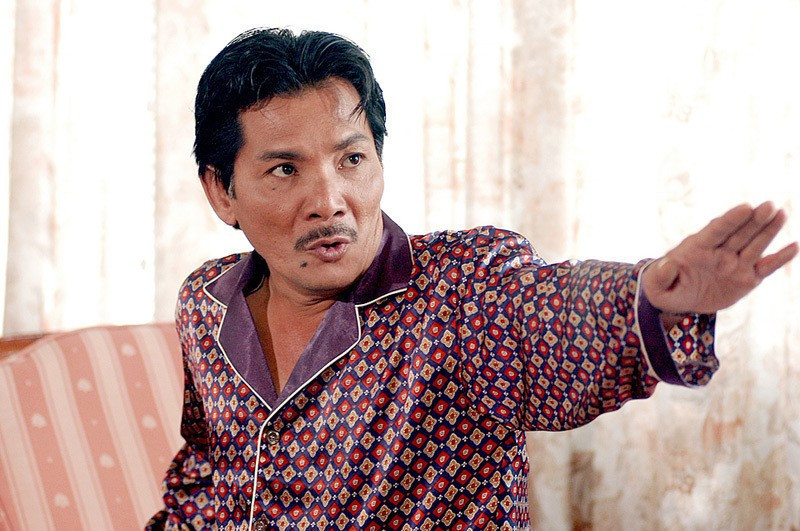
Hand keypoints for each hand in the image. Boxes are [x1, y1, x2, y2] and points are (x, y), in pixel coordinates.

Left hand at [642, 201, 797, 313]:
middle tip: (769, 205)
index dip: (730, 219)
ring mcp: (734, 263)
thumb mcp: (656, 286)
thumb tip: (668, 264)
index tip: (745, 207)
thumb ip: (662, 275)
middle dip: (753, 220)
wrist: (678, 299)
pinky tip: (794, 247)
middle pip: (739, 233)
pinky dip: (779, 259)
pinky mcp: (746, 278)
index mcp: (696, 248)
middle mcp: (719, 252)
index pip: (715, 230)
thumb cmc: (663, 288)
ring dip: (768, 230)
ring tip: (781, 213)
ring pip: (754, 245)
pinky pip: (765, 267)